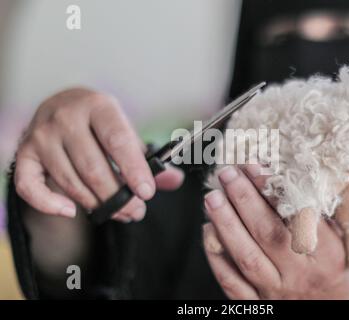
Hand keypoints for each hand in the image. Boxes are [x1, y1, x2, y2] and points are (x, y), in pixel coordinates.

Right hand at [15, 88, 183, 221]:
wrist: (60, 104)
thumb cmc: (98, 121)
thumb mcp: (123, 128)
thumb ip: (146, 156)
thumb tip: (174, 180)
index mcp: (98, 106)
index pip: (117, 141)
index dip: (134, 170)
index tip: (147, 192)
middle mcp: (66, 118)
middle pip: (93, 167)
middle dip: (118, 197)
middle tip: (136, 211)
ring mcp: (42, 136)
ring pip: (70, 182)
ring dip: (96, 204)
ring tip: (119, 213)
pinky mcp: (24, 153)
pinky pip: (29, 186)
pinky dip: (49, 204)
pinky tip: (71, 211)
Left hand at [202, 165, 348, 298]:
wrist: (336, 315)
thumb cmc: (338, 274)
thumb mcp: (344, 242)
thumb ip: (326, 212)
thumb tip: (310, 174)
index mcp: (327, 255)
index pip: (297, 217)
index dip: (274, 190)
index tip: (256, 166)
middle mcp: (300, 274)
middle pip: (268, 233)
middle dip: (244, 200)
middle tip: (227, 174)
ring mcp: (276, 291)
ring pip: (247, 257)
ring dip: (226, 224)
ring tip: (212, 197)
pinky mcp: (258, 305)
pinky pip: (232, 283)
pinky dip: (216, 257)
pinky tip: (208, 230)